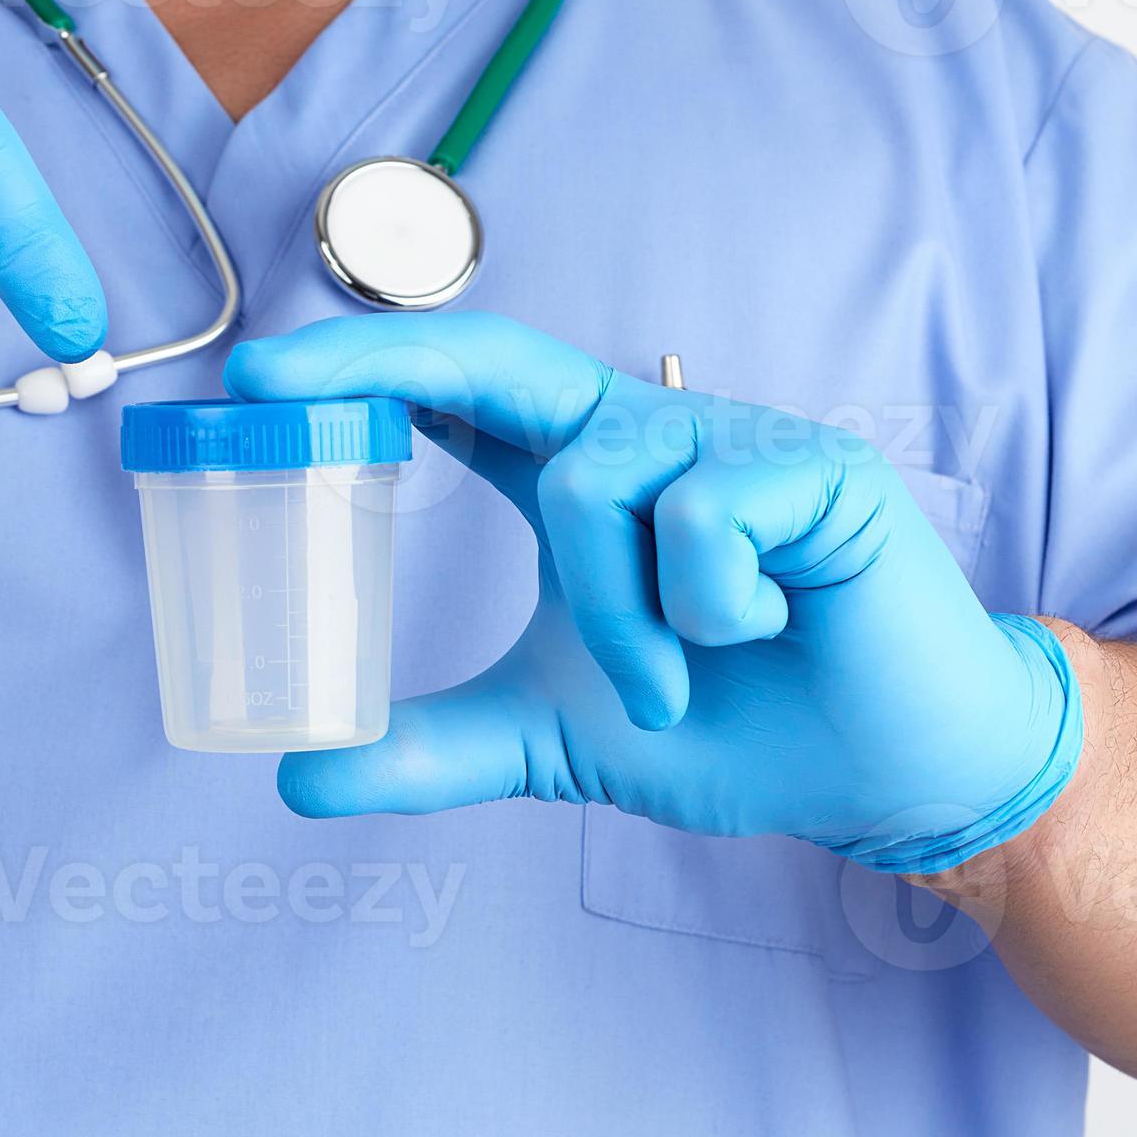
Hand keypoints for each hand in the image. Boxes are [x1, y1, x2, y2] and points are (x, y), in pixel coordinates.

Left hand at [224, 314, 1083, 873]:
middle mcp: (642, 435)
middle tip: (271, 379)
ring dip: (615, 621)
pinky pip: (701, 519)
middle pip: (497, 366)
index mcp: (578, 476)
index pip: (458, 393)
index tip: (254, 375)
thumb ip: (433, 746)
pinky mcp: (814, 465)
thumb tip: (298, 774)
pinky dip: (708, 609)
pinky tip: (763, 632)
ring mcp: (728, 438)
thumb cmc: (732, 727)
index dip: (362, 369)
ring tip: (670, 685)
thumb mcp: (552, 735)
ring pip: (593, 488)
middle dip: (375, 359)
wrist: (881, 776)